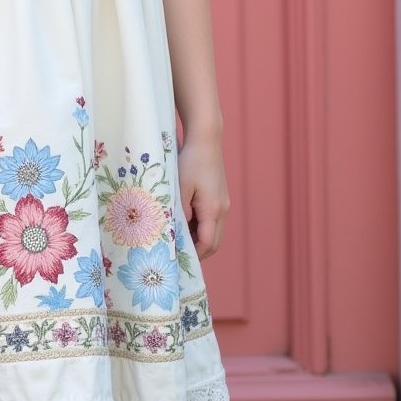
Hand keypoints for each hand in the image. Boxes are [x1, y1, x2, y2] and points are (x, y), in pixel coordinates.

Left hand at [177, 132, 228, 260]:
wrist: (205, 140)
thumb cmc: (190, 161)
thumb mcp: (179, 187)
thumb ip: (179, 212)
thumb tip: (177, 232)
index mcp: (213, 210)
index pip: (207, 244)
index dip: (193, 255)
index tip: (176, 260)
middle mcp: (222, 210)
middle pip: (213, 242)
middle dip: (197, 251)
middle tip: (176, 255)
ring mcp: (223, 204)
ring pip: (213, 232)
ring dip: (198, 239)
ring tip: (176, 238)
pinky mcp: (220, 198)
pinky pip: (212, 221)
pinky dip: (200, 227)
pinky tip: (184, 222)